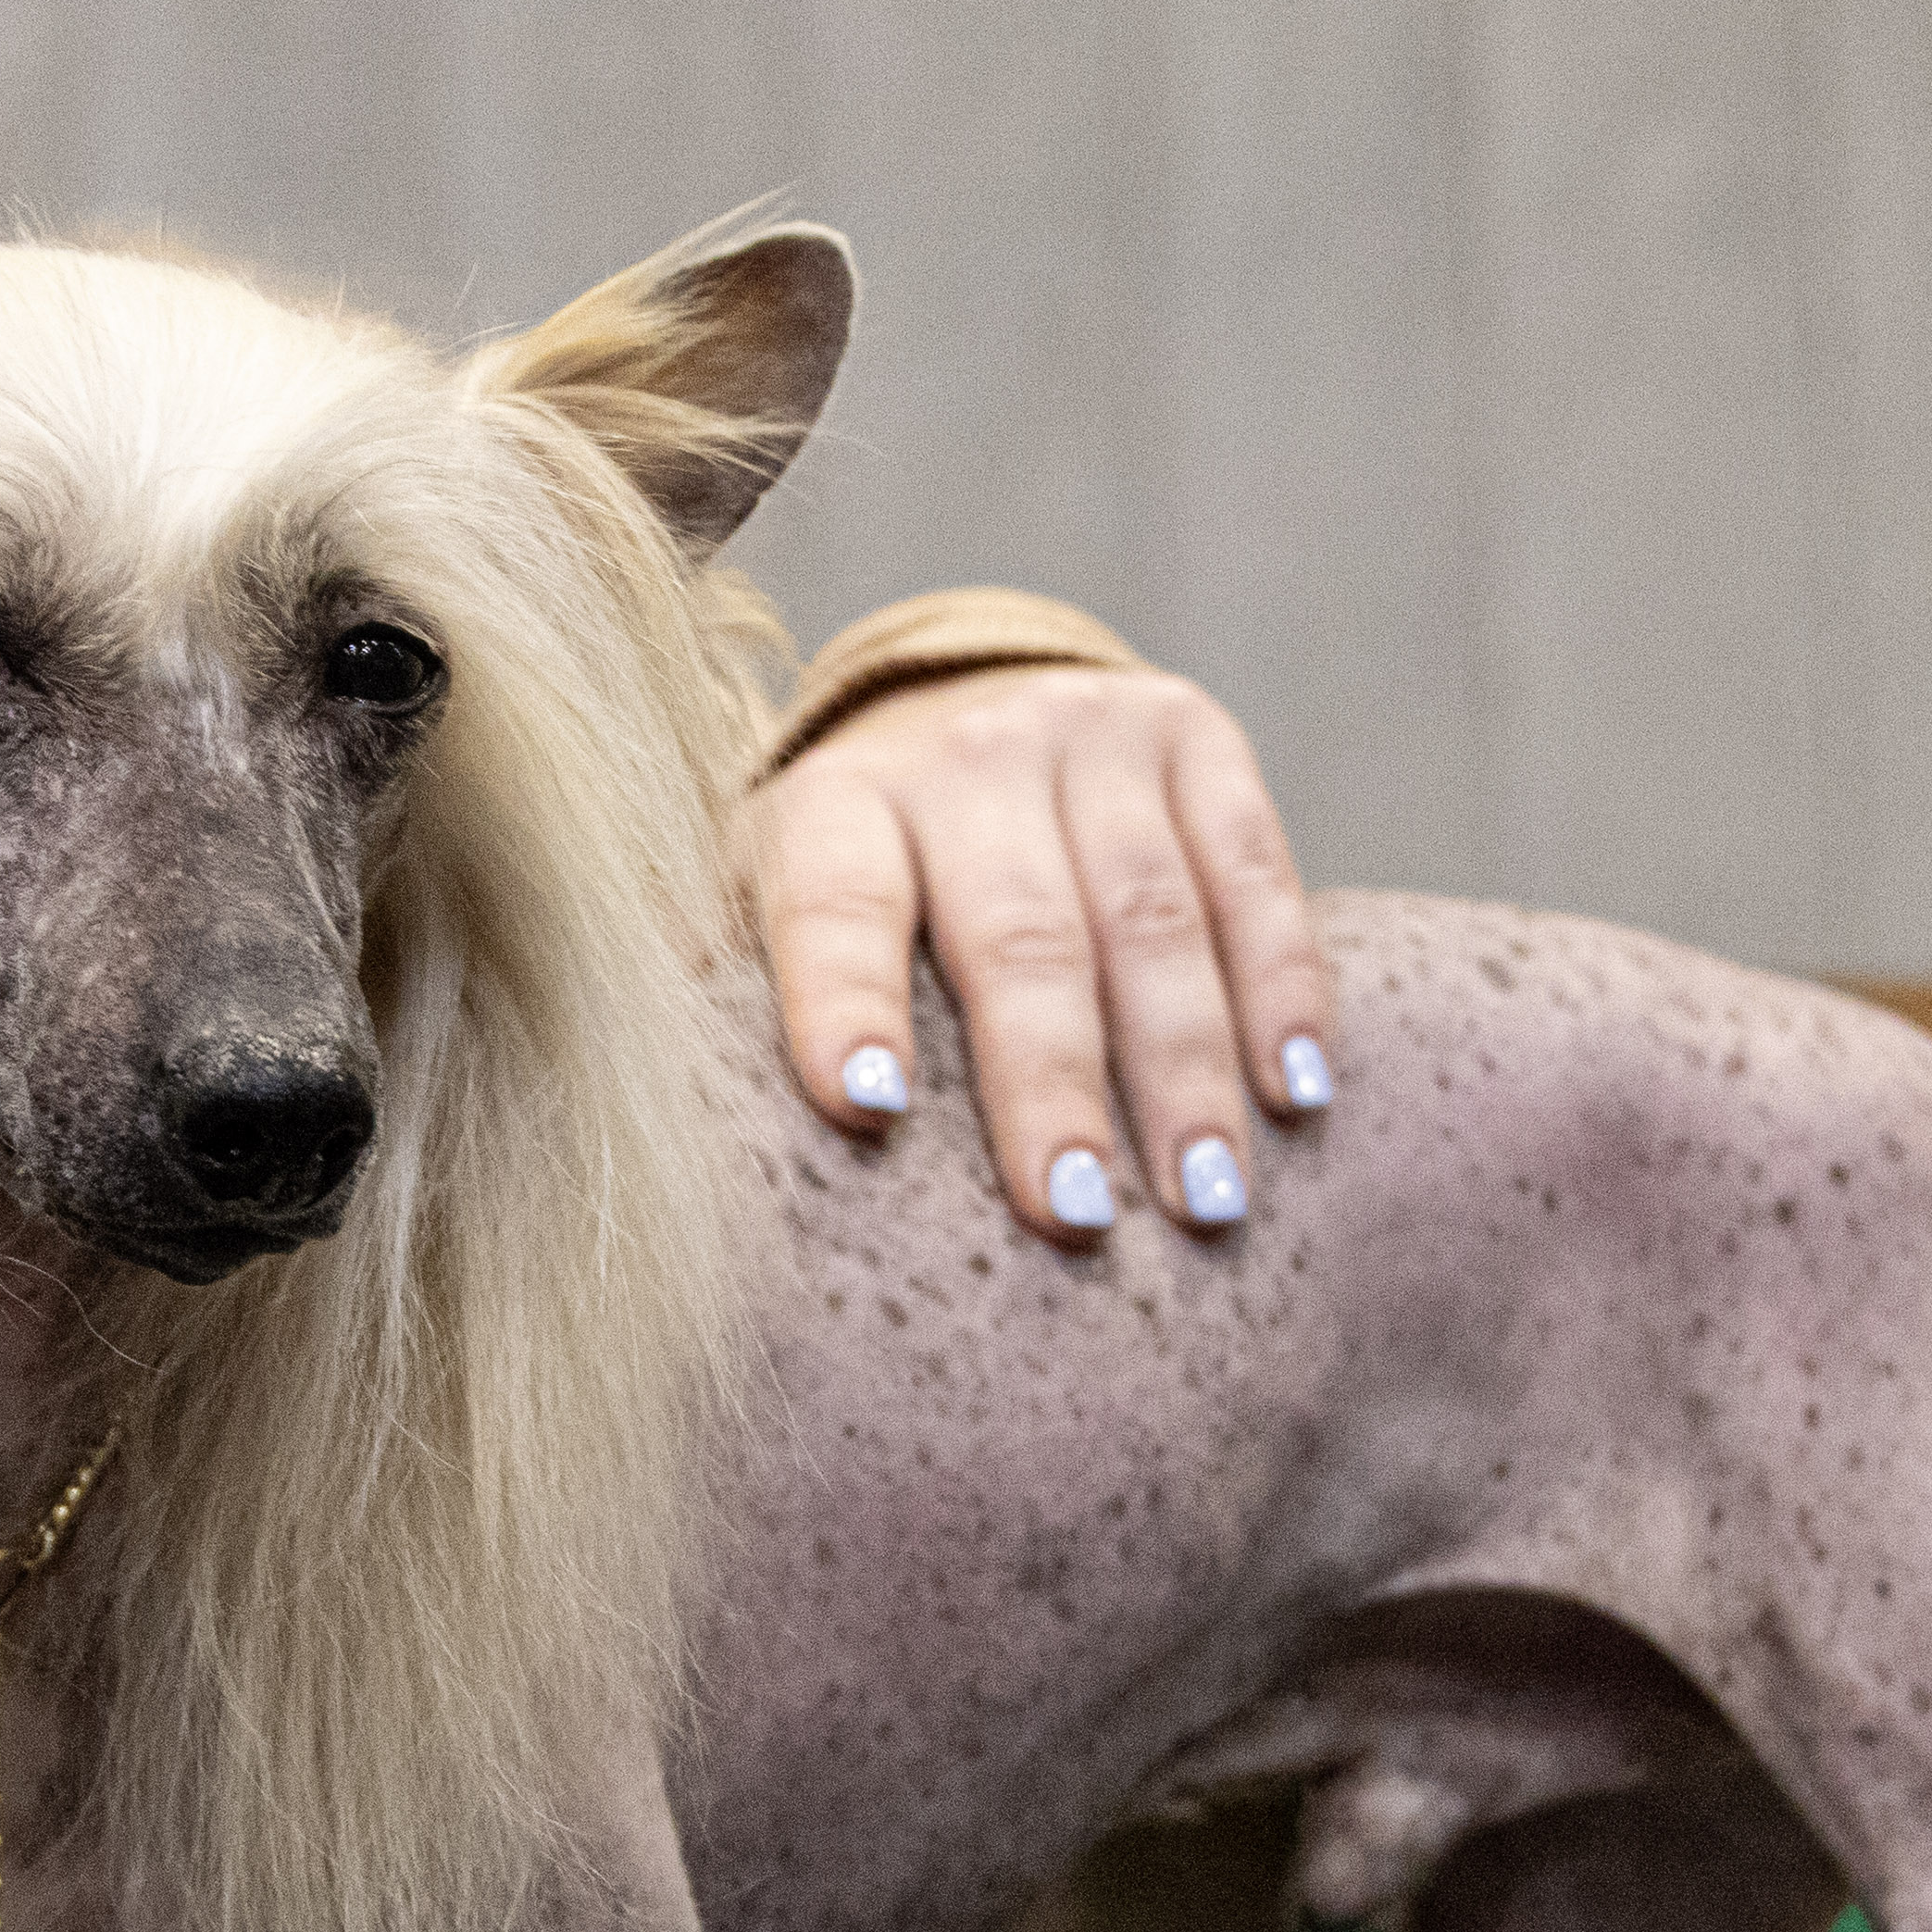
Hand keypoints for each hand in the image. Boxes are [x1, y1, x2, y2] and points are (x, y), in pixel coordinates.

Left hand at [743, 653, 1334, 1241]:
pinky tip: (1295, 1094)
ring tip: (1204, 1200)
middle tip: (1075, 1216)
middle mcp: (961, 755)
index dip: (845, 1000)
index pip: (836, 907)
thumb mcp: (760, 912)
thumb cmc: (854, 879)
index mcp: (833, 808)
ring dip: (1183, 1066)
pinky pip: (1254, 869)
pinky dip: (1284, 987)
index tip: (865, 1111)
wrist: (965, 714)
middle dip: (1050, 1082)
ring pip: (1149, 913)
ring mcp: (1088, 734)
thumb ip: (718, 1005)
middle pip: (1017, 932)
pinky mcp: (1195, 735)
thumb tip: (636, 1129)